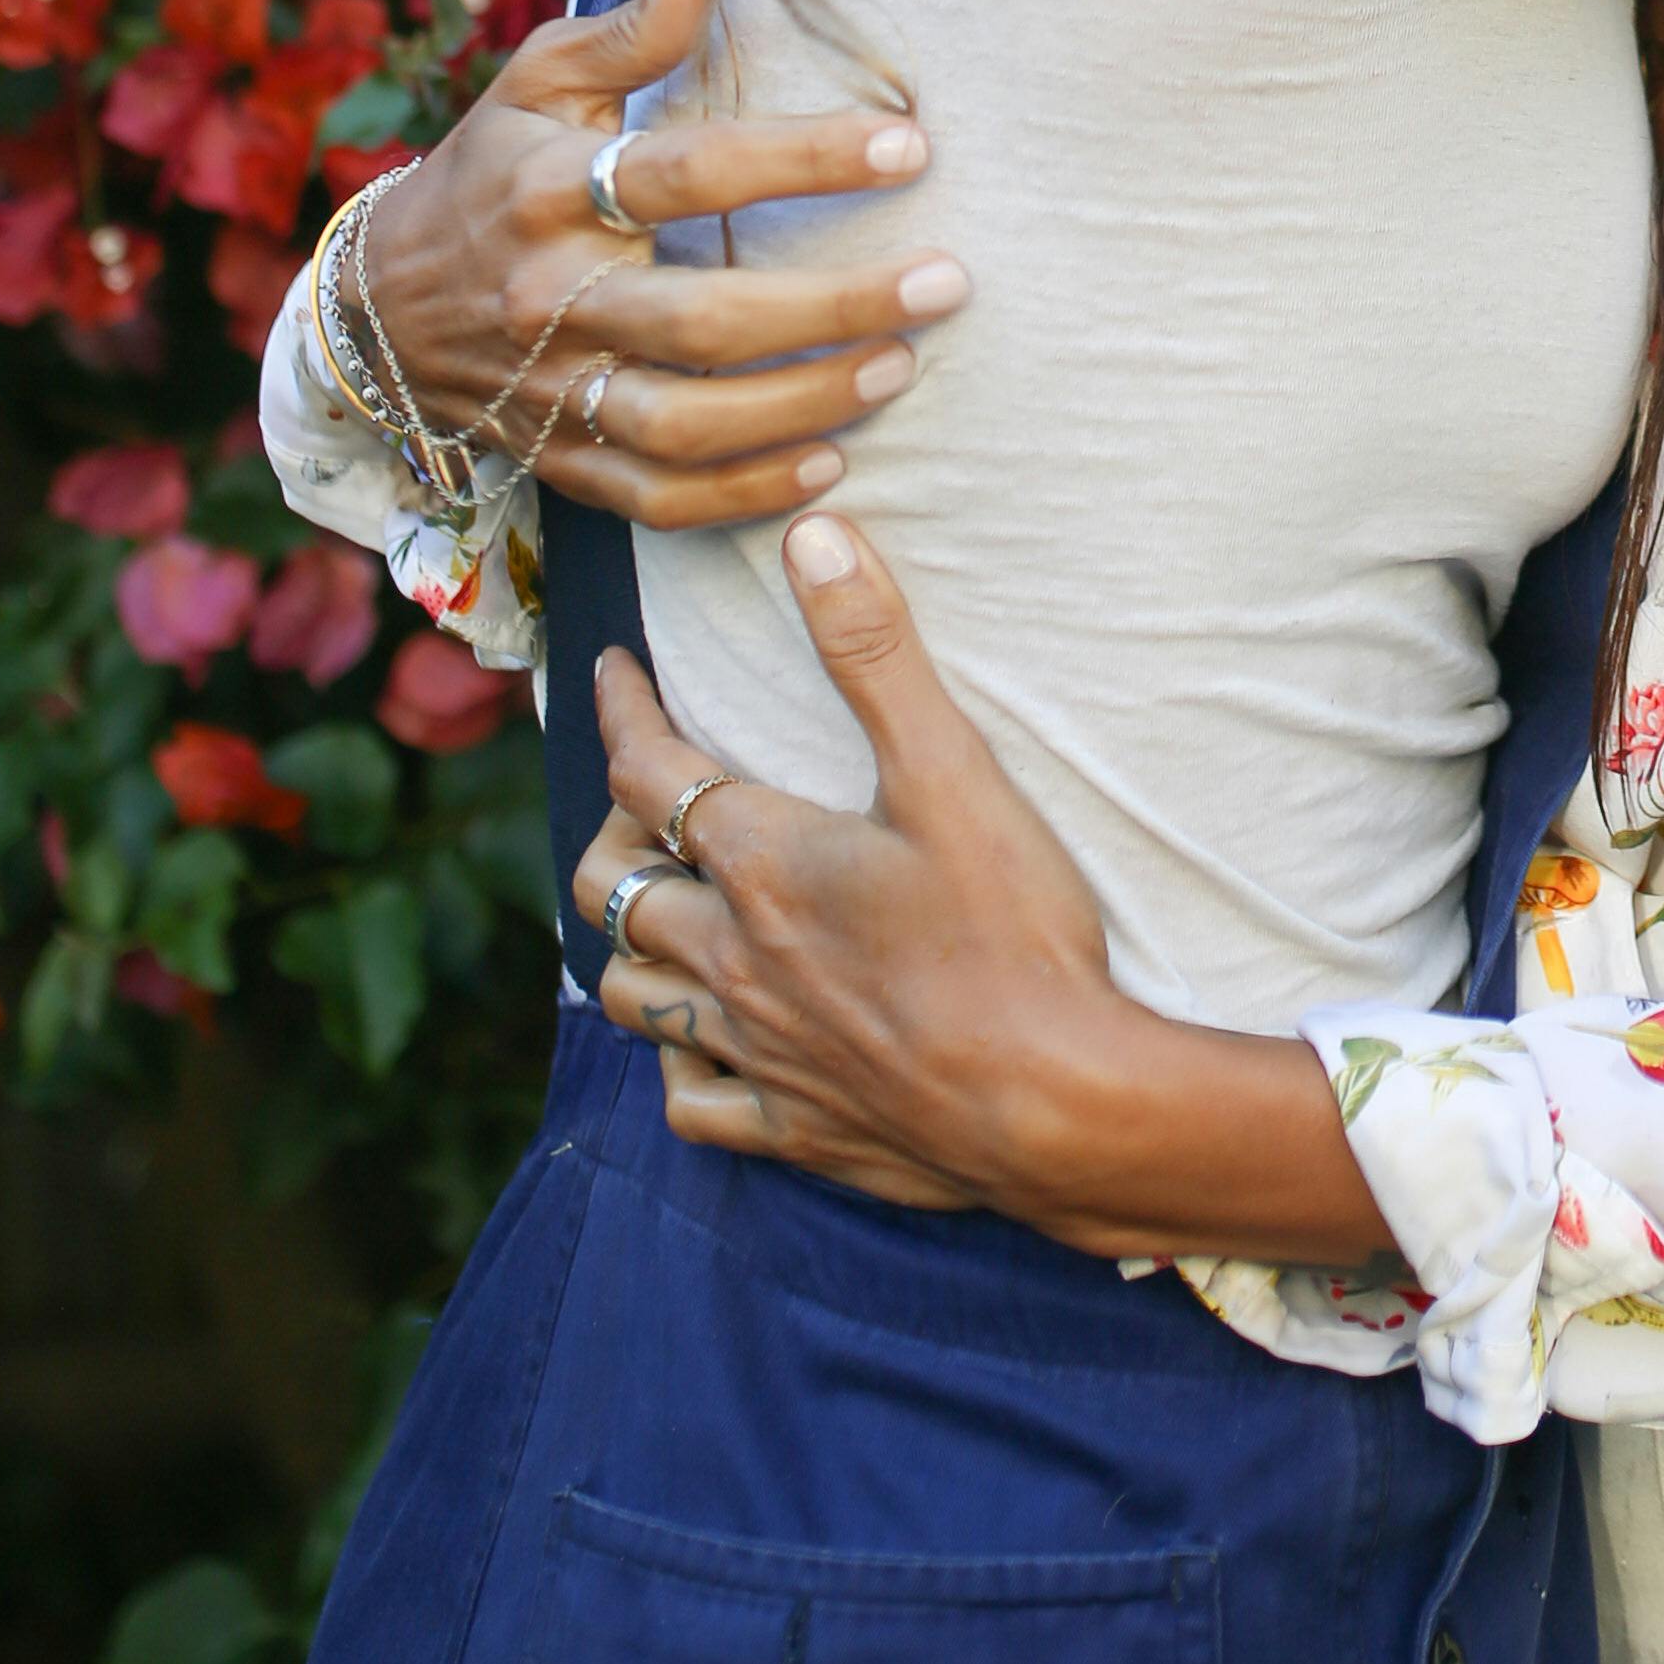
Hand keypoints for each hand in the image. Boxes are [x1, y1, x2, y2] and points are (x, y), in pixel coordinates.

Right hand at [355, 0, 967, 525]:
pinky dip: (743, 494)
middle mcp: (551, 295)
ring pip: (687, 422)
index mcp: (550, 186)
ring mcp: (551, 389)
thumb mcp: (539, 80)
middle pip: (704, 319)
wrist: (373, 308)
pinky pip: (657, 497)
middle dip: (836, 306)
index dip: (802, 158)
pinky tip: (828, 465)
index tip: (909, 143)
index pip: (689, 173)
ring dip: (805, 403)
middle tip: (945, 282)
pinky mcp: (558, 459)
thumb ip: (632, 25)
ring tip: (900, 366)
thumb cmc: (488, 169)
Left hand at [578, 519, 1120, 1209]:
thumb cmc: (1011, 930)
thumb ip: (876, 651)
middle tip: (640, 794)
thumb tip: (812, 535)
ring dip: (630, 942)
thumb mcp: (953, 770)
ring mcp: (757, 1049)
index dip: (621, 709)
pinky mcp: (792, 1128)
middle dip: (609, 825)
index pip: (647, 768)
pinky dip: (679, 1062)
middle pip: (613, 884)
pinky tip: (705, 1043)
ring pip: (631, 994)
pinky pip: (691, 1102)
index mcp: (764, 862)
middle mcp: (734, 956)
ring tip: (660, 908)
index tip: (610, 671)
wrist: (1054, 1099)